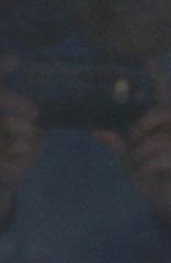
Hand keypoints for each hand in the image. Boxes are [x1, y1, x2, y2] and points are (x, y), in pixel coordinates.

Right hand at [0, 62, 41, 230]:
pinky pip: (12, 149)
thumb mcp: (33, 122)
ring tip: (30, 141)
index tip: (16, 61)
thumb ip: (45, 107)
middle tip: (35, 112)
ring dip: (25, 132)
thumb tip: (82, 91)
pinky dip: (23, 153)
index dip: (0, 67)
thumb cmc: (21, 143)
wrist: (1, 177)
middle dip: (17, 103)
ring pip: (6, 125)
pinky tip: (23, 157)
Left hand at [101, 85, 170, 226]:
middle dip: (140, 127)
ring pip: (154, 140)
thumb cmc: (151, 177)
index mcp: (165, 123)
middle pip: (159, 113)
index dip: (158, 79)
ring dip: (140, 156)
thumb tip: (97, 129)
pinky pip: (157, 158)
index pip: (163, 96)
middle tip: (132, 141)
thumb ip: (119, 143)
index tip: (148, 62)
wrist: (167, 201)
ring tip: (140, 167)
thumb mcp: (131, 160)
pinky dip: (146, 168)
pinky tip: (148, 174)